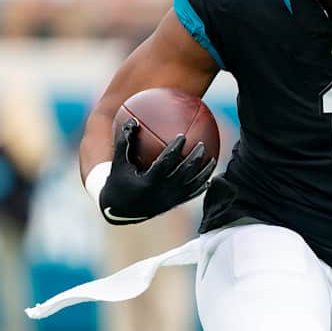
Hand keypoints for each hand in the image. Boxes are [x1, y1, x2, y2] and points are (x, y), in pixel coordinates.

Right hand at [96, 118, 214, 224]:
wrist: (119, 210)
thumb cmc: (118, 179)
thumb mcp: (119, 161)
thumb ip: (126, 141)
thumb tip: (133, 120)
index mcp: (148, 182)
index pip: (165, 163)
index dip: (175, 149)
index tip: (182, 136)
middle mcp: (161, 193)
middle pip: (183, 174)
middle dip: (194, 159)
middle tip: (202, 145)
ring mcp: (169, 201)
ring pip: (191, 186)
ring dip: (204, 173)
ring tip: (213, 159)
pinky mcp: (172, 206)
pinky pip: (190, 195)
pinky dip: (200, 187)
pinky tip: (208, 179)